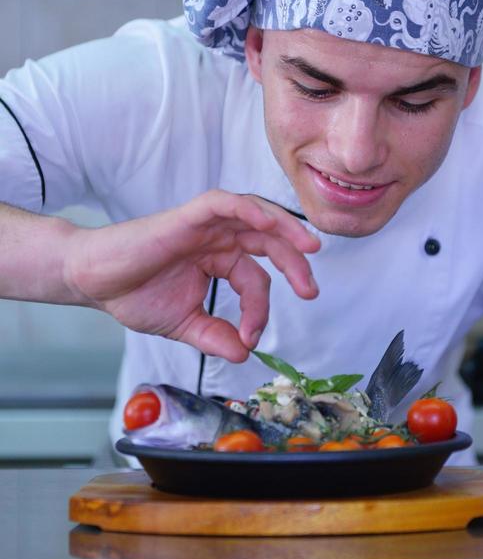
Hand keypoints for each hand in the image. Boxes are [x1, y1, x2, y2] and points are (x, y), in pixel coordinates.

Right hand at [63, 190, 319, 361]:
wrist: (95, 282)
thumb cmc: (133, 295)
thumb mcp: (185, 324)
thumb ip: (215, 337)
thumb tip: (245, 354)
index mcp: (220, 259)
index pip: (256, 279)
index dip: (260, 310)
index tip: (249, 338)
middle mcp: (218, 238)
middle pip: (269, 241)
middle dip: (295, 263)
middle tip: (310, 290)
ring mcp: (205, 225)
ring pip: (256, 216)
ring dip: (286, 229)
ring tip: (309, 249)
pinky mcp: (189, 216)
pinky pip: (226, 204)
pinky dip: (250, 210)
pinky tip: (268, 224)